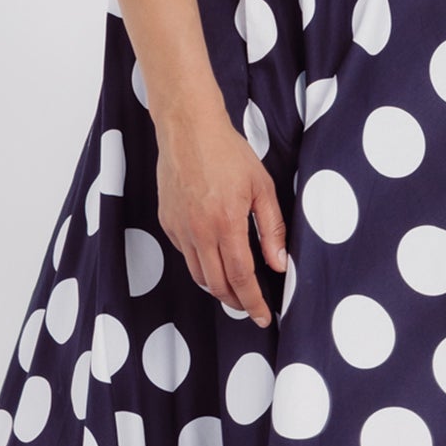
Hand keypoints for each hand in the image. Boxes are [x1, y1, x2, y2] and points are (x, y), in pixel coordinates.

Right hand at [154, 110, 290, 326]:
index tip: (263, 316)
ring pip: (198, 274)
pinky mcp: (167, 222)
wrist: (189, 129)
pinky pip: (186, 255)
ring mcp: (179, 228)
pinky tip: (215, 257)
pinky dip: (202, 264)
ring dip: (218, 287)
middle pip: (217, 284)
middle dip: (236, 302)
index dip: (253, 301)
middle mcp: (199, 231)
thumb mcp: (262, 188)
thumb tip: (279, 264)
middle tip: (251, 307)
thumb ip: (272, 229)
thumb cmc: (228, 153)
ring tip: (235, 288)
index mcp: (226, 223)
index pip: (241, 277)